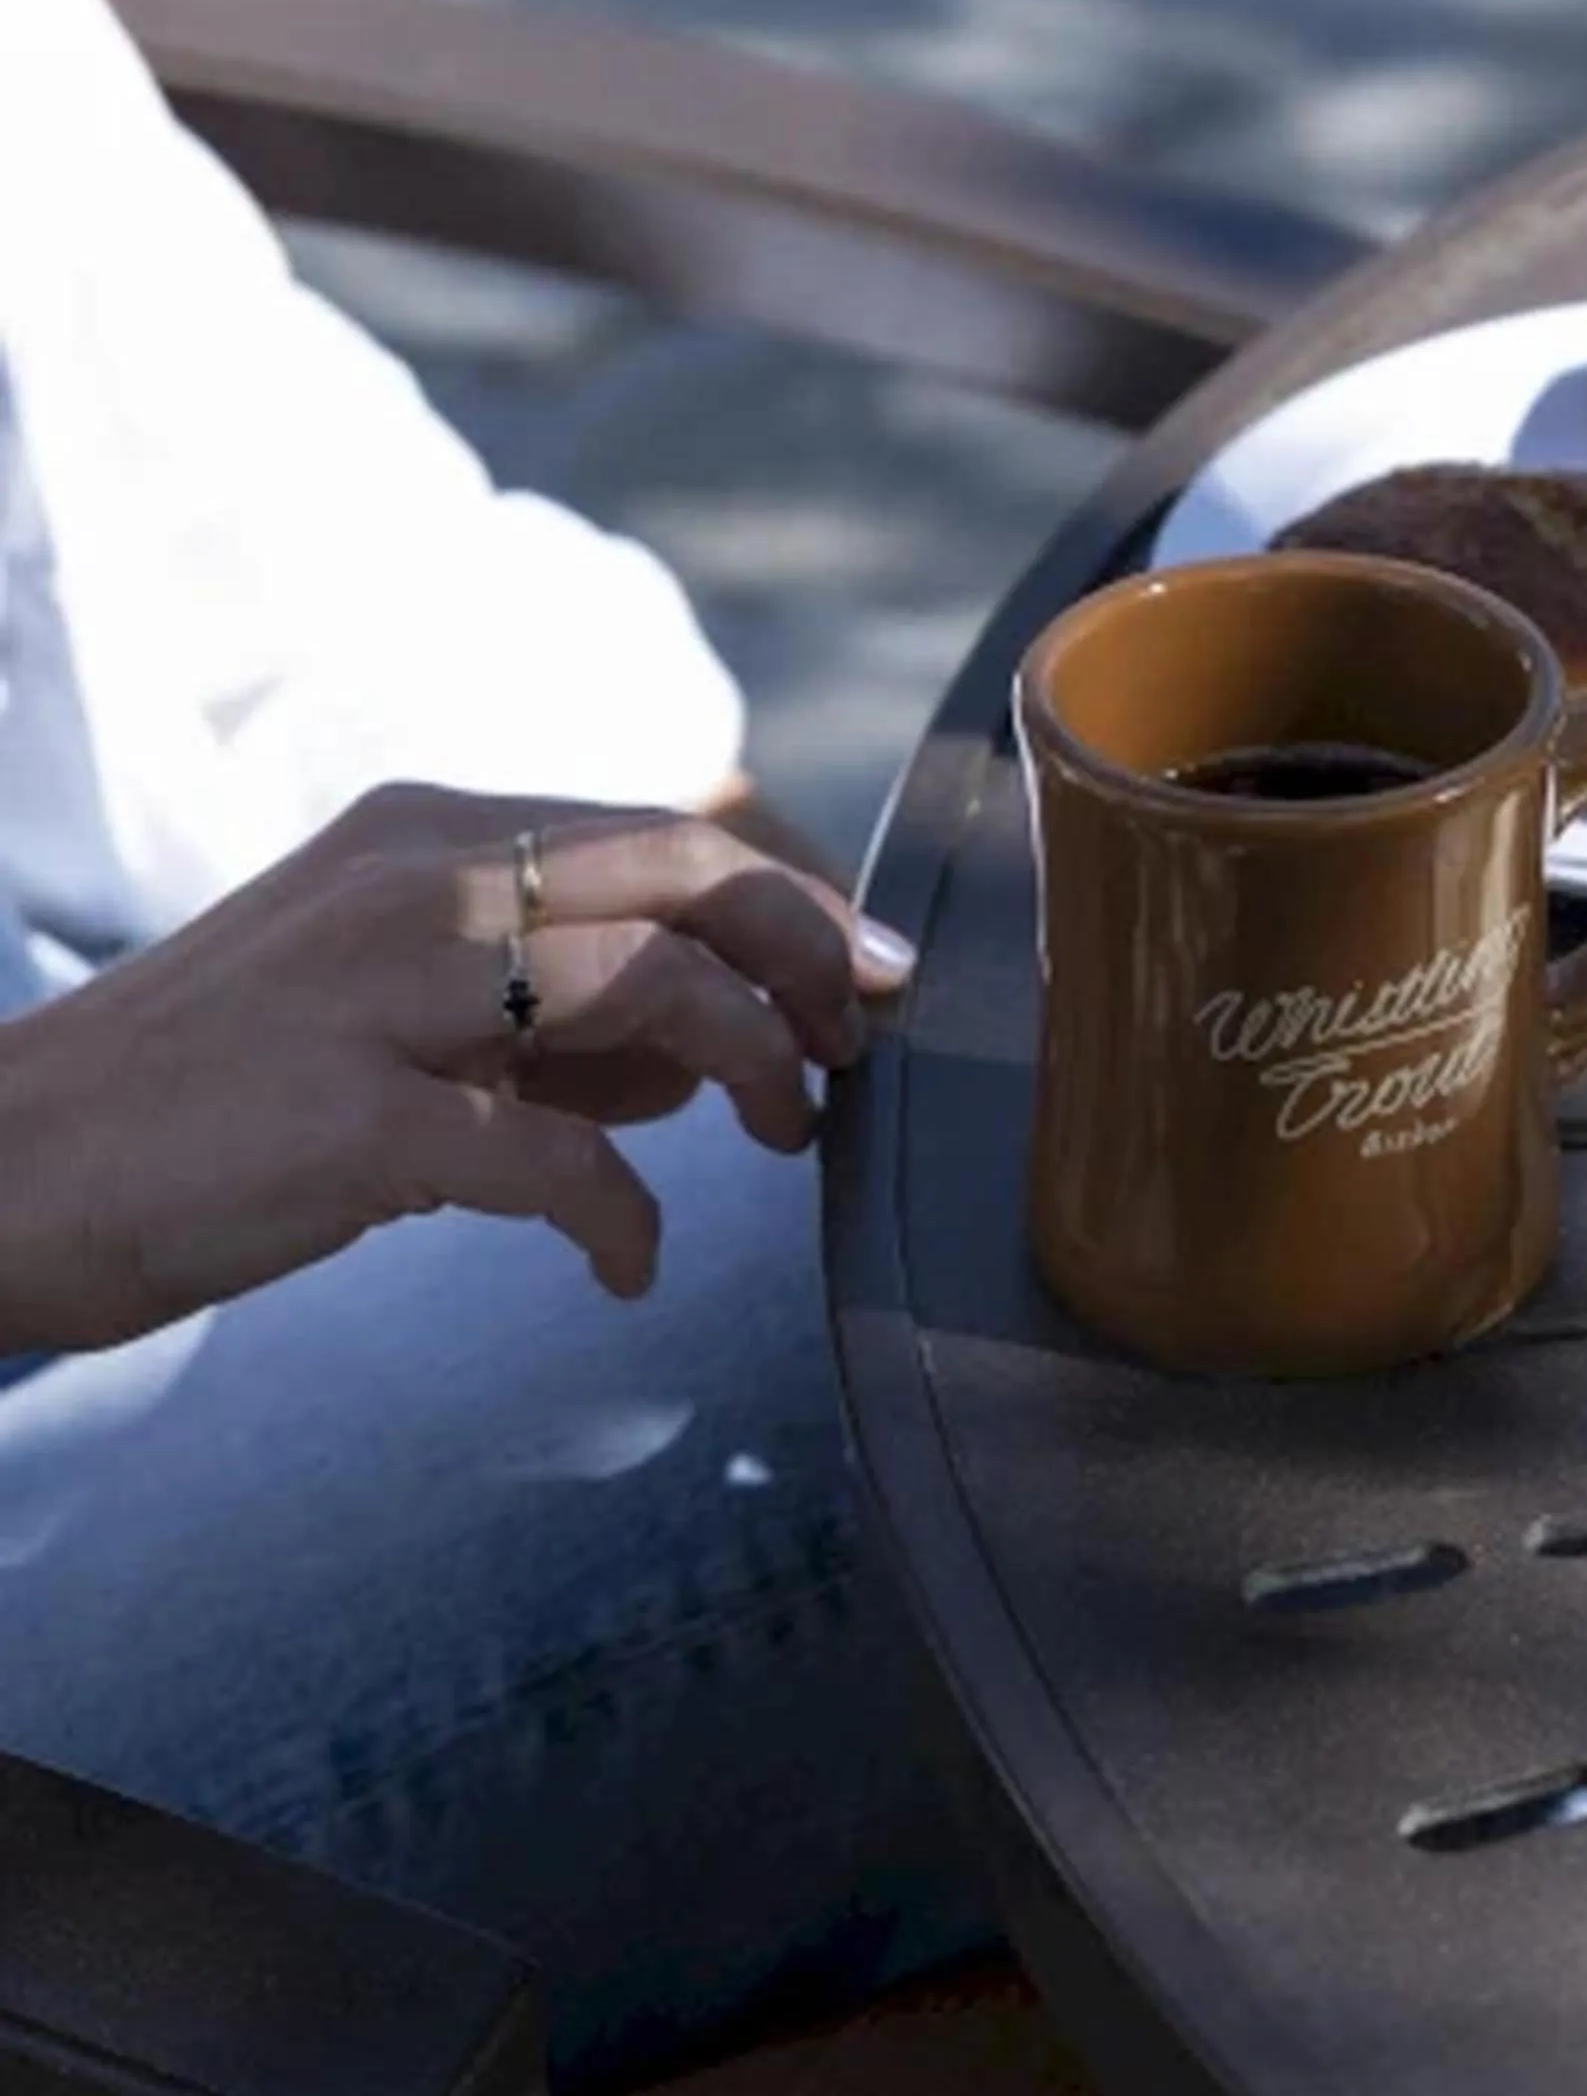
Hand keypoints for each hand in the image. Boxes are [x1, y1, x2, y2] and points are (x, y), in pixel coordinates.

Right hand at [0, 784, 916, 1351]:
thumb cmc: (213, 1100)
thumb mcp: (396, 1010)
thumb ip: (550, 1013)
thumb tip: (713, 1048)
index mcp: (428, 833)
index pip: (665, 830)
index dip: (793, 898)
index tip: (864, 973)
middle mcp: (412, 878)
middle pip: (683, 869)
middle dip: (810, 950)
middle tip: (857, 1042)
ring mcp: (378, 988)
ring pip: (646, 979)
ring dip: (751, 1060)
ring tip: (784, 1138)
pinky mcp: (351, 1116)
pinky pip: (551, 1158)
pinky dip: (623, 1215)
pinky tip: (630, 1265)